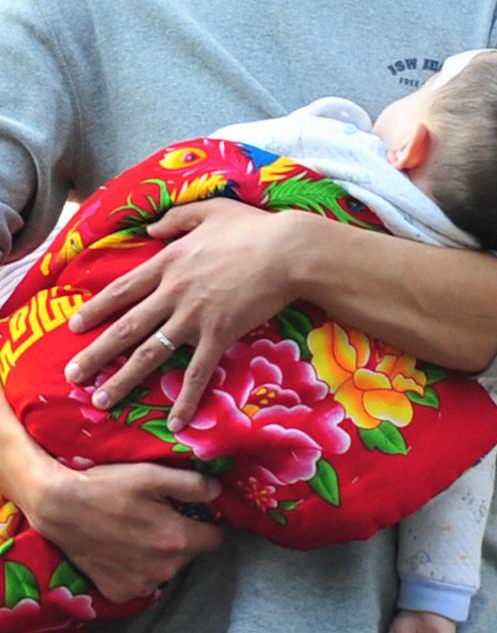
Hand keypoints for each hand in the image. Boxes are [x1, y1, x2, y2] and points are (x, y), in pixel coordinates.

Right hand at [26, 461, 222, 602]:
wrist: (59, 507)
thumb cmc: (108, 487)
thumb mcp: (153, 475)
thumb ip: (193, 484)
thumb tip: (218, 491)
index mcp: (178, 540)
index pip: (216, 539)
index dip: (209, 524)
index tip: (197, 515)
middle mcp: (164, 569)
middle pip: (190, 554)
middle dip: (183, 537)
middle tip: (160, 519)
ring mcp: (141, 585)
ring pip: (167, 568)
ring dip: (161, 555)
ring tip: (138, 533)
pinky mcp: (119, 593)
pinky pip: (142, 582)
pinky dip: (138, 569)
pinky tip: (123, 551)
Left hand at [64, 200, 299, 431]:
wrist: (287, 253)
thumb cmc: (254, 229)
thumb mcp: (210, 210)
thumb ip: (176, 218)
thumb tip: (151, 229)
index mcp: (168, 262)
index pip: (122, 289)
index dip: (96, 308)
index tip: (75, 326)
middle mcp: (173, 293)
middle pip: (126, 327)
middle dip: (96, 353)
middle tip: (73, 375)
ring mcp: (194, 317)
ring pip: (151, 354)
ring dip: (124, 379)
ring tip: (102, 400)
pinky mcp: (220, 335)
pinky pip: (198, 372)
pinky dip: (186, 399)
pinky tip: (175, 422)